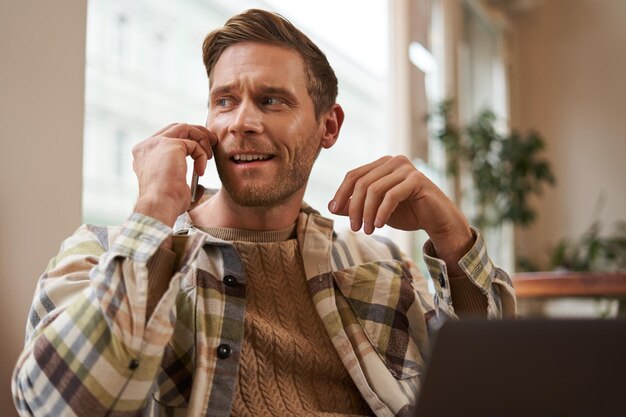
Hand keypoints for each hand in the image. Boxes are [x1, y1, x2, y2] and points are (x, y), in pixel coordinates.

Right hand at [132, 123, 216, 226]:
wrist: (160, 206)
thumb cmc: (167, 205)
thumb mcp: (174, 191)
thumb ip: (184, 184)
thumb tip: (200, 186)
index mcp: (144, 156)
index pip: (166, 138)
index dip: (185, 141)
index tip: (202, 151)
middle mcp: (147, 146)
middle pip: (175, 128)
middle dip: (196, 133)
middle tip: (212, 142)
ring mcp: (157, 143)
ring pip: (184, 128)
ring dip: (201, 138)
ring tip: (210, 155)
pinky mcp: (169, 144)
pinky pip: (193, 144)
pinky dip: (201, 156)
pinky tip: (200, 171)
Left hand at [329, 156, 473, 270]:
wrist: (437, 221)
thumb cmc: (407, 213)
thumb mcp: (375, 210)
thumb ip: (356, 206)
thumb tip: (332, 206)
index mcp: (381, 165)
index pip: (353, 175)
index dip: (341, 193)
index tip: (333, 211)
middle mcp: (393, 161)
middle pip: (362, 182)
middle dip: (354, 207)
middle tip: (355, 228)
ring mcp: (406, 168)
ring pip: (374, 189)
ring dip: (367, 213)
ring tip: (367, 230)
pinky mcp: (417, 179)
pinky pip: (391, 196)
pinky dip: (382, 212)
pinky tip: (379, 225)